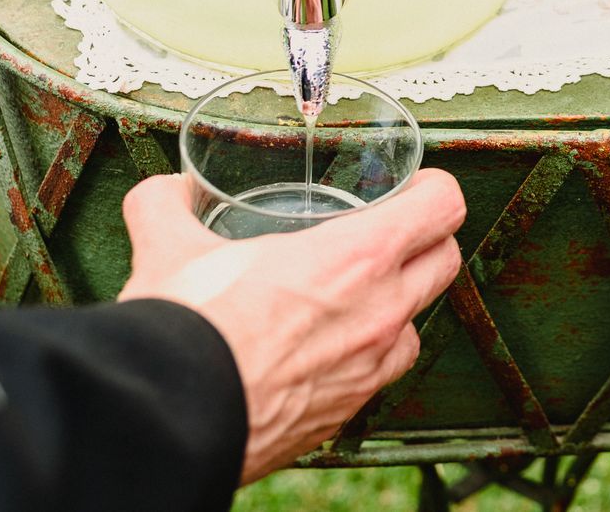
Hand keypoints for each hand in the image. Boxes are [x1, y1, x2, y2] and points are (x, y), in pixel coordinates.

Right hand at [118, 170, 464, 482]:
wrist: (171, 423)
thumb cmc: (188, 332)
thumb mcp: (171, 248)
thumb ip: (167, 206)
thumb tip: (164, 191)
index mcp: (359, 257)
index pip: (442, 206)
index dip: (432, 188)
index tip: (412, 187)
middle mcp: (382, 312)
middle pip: (445, 262)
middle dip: (426, 241)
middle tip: (389, 234)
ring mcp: (371, 368)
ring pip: (417, 324)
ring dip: (398, 305)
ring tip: (355, 296)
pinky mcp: (347, 412)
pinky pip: (379, 375)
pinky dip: (365, 358)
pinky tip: (326, 352)